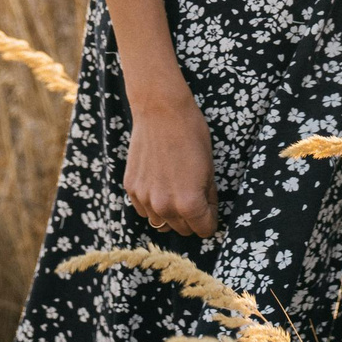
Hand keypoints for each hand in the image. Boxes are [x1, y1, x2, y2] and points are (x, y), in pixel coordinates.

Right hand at [123, 88, 217, 237]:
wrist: (161, 111)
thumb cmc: (191, 135)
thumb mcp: (210, 168)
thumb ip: (208, 197)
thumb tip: (207, 213)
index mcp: (189, 204)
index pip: (204, 230)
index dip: (211, 218)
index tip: (210, 207)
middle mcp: (165, 207)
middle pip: (183, 230)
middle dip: (192, 218)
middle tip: (195, 194)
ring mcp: (145, 199)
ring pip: (161, 223)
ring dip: (170, 214)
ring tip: (175, 189)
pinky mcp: (131, 189)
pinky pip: (144, 210)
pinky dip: (152, 203)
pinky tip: (159, 183)